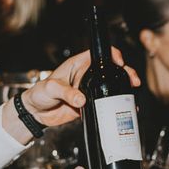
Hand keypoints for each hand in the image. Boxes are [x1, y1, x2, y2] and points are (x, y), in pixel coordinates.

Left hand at [2, 48, 140, 140]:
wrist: (35, 113)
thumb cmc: (39, 93)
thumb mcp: (51, 88)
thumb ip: (66, 92)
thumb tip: (82, 100)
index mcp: (78, 65)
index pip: (98, 54)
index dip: (112, 55)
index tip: (119, 62)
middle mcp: (86, 76)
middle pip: (110, 70)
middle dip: (124, 73)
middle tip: (132, 81)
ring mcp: (89, 90)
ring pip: (110, 87)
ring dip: (122, 90)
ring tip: (131, 97)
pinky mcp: (89, 105)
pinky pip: (105, 104)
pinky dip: (115, 106)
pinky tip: (123, 109)